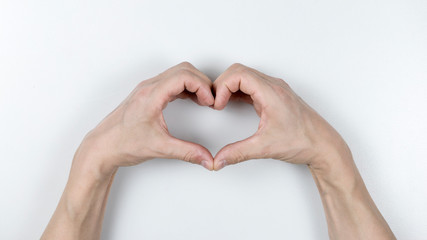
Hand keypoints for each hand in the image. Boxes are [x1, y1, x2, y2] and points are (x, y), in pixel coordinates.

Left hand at [74, 62, 214, 176]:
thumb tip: (207, 158)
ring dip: (194, 83)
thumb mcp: (159, 148)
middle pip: (183, 70)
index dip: (202, 86)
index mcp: (151, 95)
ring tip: (204, 101)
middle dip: (202, 82)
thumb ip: (187, 152)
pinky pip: (171, 81)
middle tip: (210, 101)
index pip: (183, 76)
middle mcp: (149, 87)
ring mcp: (147, 89)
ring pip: (177, 73)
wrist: (102, 148)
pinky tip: (192, 100)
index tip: (210, 102)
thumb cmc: (122, 144)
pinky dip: (185, 87)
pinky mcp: (148, 94)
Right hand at [212, 63, 351, 170]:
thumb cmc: (303, 141)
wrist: (324, 145)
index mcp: (272, 92)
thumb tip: (219, 159)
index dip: (222, 87)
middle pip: (239, 71)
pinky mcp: (275, 95)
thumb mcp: (265, 148)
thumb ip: (238, 153)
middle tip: (216, 103)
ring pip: (245, 75)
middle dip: (222, 85)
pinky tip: (233, 103)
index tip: (218, 105)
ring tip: (222, 104)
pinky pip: (252, 84)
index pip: (238, 74)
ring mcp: (275, 89)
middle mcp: (274, 86)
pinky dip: (238, 91)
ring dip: (230, 86)